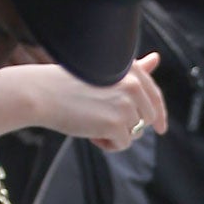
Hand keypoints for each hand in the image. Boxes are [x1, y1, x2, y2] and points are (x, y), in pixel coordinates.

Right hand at [28, 55, 167, 150]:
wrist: (41, 93)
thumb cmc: (67, 83)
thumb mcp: (105, 73)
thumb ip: (134, 70)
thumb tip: (156, 59)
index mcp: (131, 70)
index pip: (155, 96)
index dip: (160, 115)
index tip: (162, 129)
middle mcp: (134, 85)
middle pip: (147, 118)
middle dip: (129, 125)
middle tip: (101, 121)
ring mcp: (126, 105)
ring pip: (134, 132)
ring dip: (115, 134)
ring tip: (91, 123)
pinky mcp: (117, 124)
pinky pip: (123, 144)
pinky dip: (107, 144)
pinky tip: (90, 134)